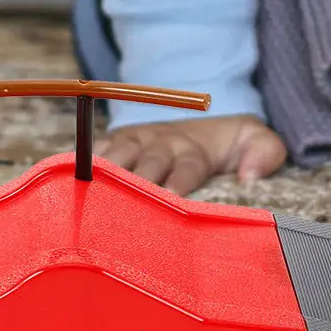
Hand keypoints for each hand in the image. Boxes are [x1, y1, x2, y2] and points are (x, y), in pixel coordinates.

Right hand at [96, 113, 286, 196]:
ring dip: (105, 177)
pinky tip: (65, 181)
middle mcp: (161, 143)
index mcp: (194, 149)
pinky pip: (95, 149)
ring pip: (118, 157)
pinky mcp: (116, 142)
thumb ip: (265, 152)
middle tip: (123, 214)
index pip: (186, 168)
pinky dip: (80, 163)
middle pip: (147, 165)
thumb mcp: (257, 140)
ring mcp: (135, 141)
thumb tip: (250, 177)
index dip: (178, 185)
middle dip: (137, 188)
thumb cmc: (228, 144)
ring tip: (88, 200)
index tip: (172, 203)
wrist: (204, 116)